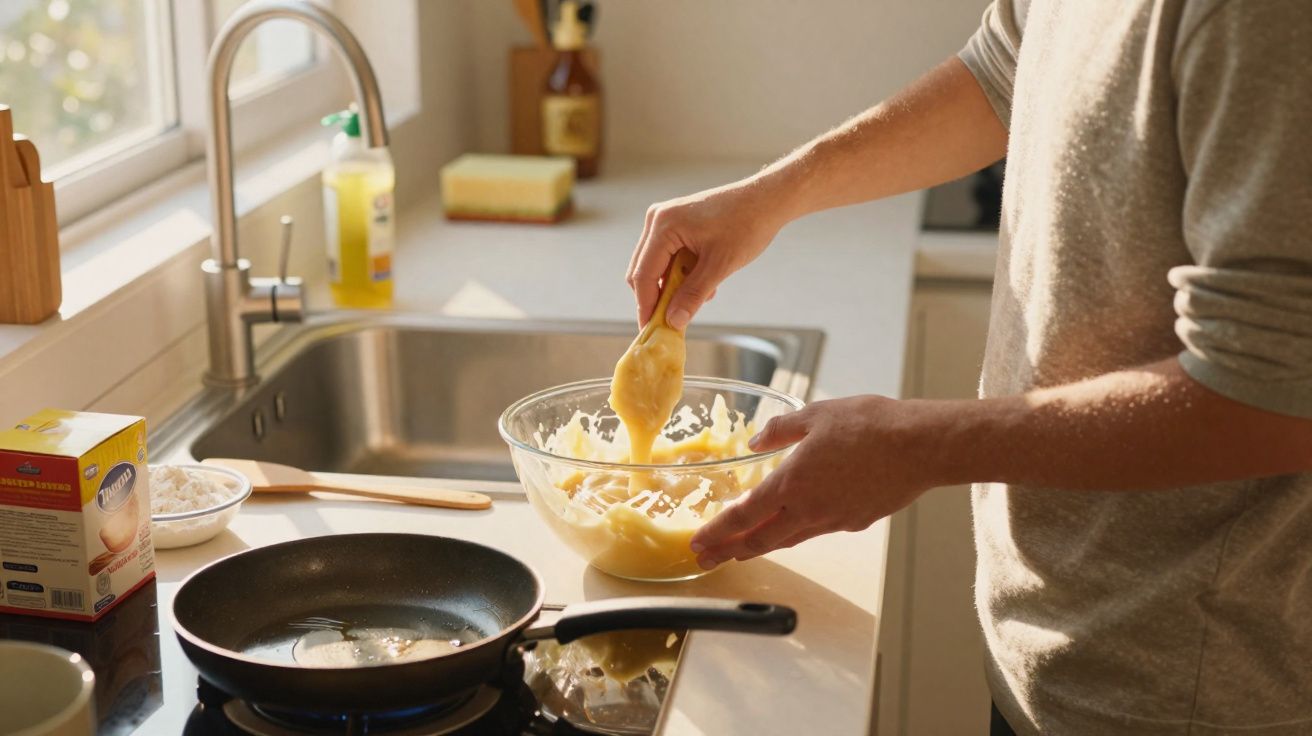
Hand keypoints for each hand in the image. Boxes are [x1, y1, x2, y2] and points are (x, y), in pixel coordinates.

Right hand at [626, 177, 793, 328]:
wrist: (766, 200)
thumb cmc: (747, 224)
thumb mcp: (719, 266)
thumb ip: (693, 295)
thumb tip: (673, 321)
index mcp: (663, 225)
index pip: (643, 275)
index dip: (646, 306)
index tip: (652, 330)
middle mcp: (657, 220)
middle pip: (643, 271)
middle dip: (659, 298)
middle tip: (674, 321)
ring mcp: (665, 220)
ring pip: (656, 266)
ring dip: (673, 286)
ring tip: (702, 296)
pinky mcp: (676, 224)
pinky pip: (668, 257)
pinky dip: (681, 274)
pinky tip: (704, 281)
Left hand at [689, 395, 944, 568]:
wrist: (920, 447)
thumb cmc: (871, 426)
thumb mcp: (816, 415)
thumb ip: (781, 429)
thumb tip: (757, 439)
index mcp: (791, 483)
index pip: (743, 517)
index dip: (717, 533)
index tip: (697, 544)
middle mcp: (808, 510)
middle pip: (760, 541)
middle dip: (729, 552)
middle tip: (707, 560)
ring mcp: (833, 520)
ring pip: (788, 540)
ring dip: (760, 547)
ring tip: (741, 551)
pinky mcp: (855, 521)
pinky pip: (816, 530)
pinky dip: (795, 533)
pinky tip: (793, 526)